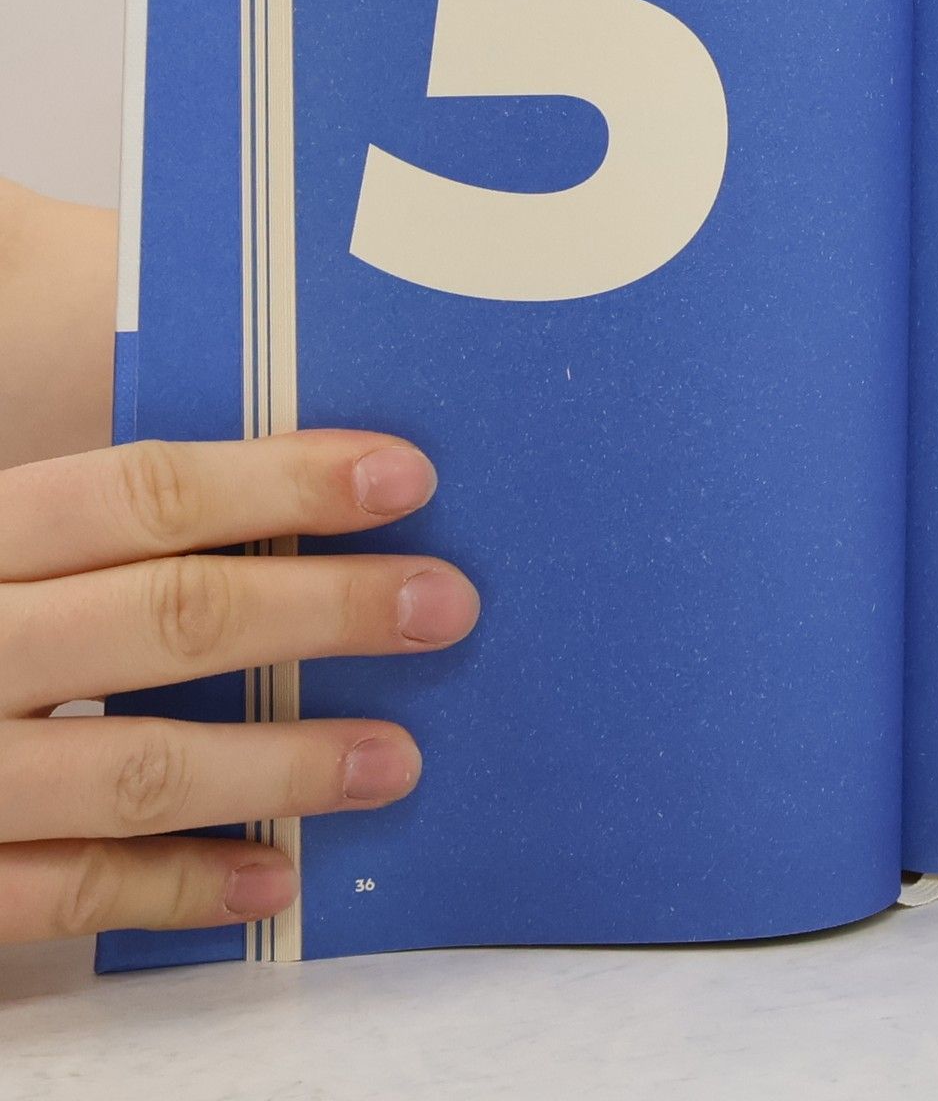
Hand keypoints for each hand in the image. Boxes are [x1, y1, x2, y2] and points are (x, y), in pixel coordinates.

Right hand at [0, 430, 477, 943]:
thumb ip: (95, 527)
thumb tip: (281, 492)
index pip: (141, 491)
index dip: (279, 480)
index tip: (405, 474)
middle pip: (166, 616)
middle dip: (321, 609)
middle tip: (444, 605)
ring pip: (134, 764)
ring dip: (281, 764)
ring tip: (397, 758)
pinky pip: (63, 893)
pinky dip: (175, 889)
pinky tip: (270, 878)